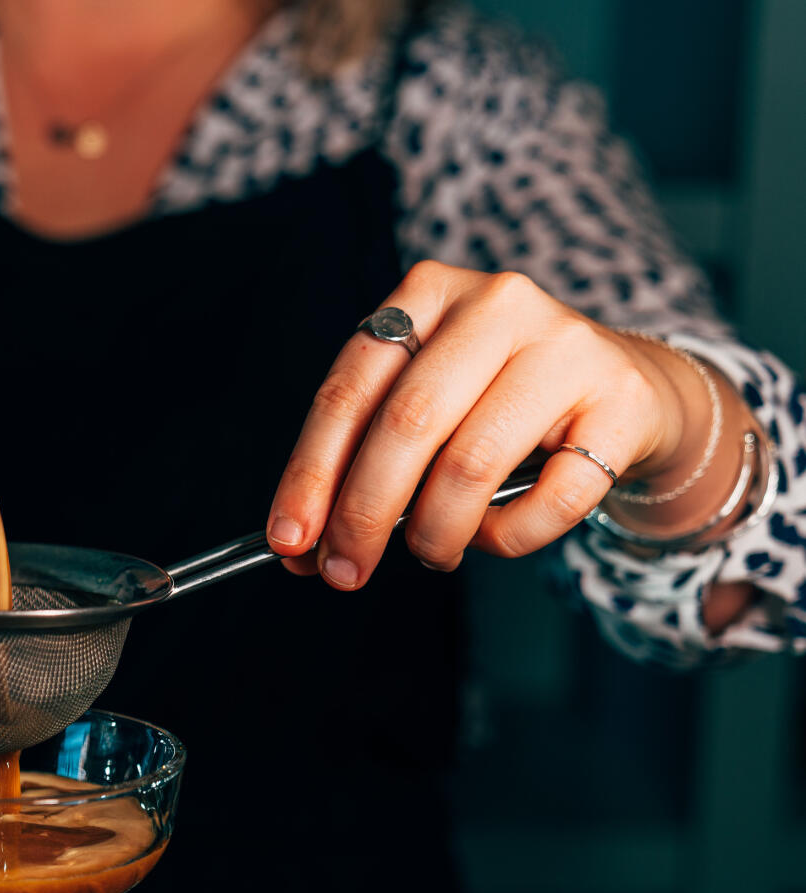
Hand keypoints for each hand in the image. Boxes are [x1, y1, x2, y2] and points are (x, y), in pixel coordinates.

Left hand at [265, 261, 748, 588]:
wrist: (632, 394)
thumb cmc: (500, 407)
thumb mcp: (428, 406)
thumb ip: (362, 462)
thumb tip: (300, 548)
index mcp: (428, 294)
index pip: (348, 391)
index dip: (310, 473)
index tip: (288, 540)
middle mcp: (498, 304)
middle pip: (406, 423)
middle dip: (363, 513)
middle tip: (345, 572)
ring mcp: (568, 346)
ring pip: (472, 462)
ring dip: (435, 531)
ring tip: (431, 553)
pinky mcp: (624, 402)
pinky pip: (552, 497)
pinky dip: (508, 536)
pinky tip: (493, 536)